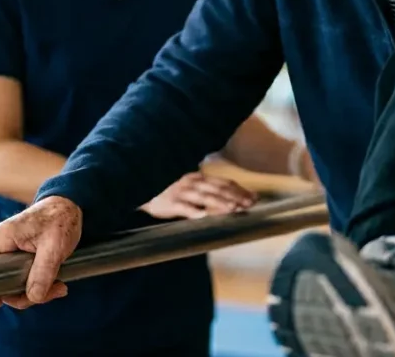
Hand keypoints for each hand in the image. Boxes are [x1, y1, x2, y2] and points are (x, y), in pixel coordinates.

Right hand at [0, 196, 81, 309]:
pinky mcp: (20, 258)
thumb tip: (33, 297)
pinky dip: (38, 285)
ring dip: (35, 292)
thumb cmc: (59, 219)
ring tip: (59, 288)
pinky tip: (57, 284)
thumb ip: (43, 272)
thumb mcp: (54, 247)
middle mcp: (1, 245)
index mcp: (1, 238)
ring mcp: (9, 252)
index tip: (1, 301)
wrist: (68, 206)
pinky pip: (22, 278)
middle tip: (49, 294)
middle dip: (22, 294)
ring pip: (11, 283)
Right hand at [141, 172, 256, 219]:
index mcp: (198, 177)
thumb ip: (206, 191)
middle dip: (236, 196)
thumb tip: (229, 199)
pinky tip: (204, 216)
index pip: (224, 183)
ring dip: (220, 203)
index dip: (240, 190)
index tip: (255, 198)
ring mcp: (181, 192)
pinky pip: (185, 208)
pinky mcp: (170, 203)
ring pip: (204, 197)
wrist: (140, 188)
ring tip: (233, 209)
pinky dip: (195, 212)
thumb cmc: (168, 190)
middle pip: (218, 189)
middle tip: (250, 205)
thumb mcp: (188, 186)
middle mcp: (192, 182)